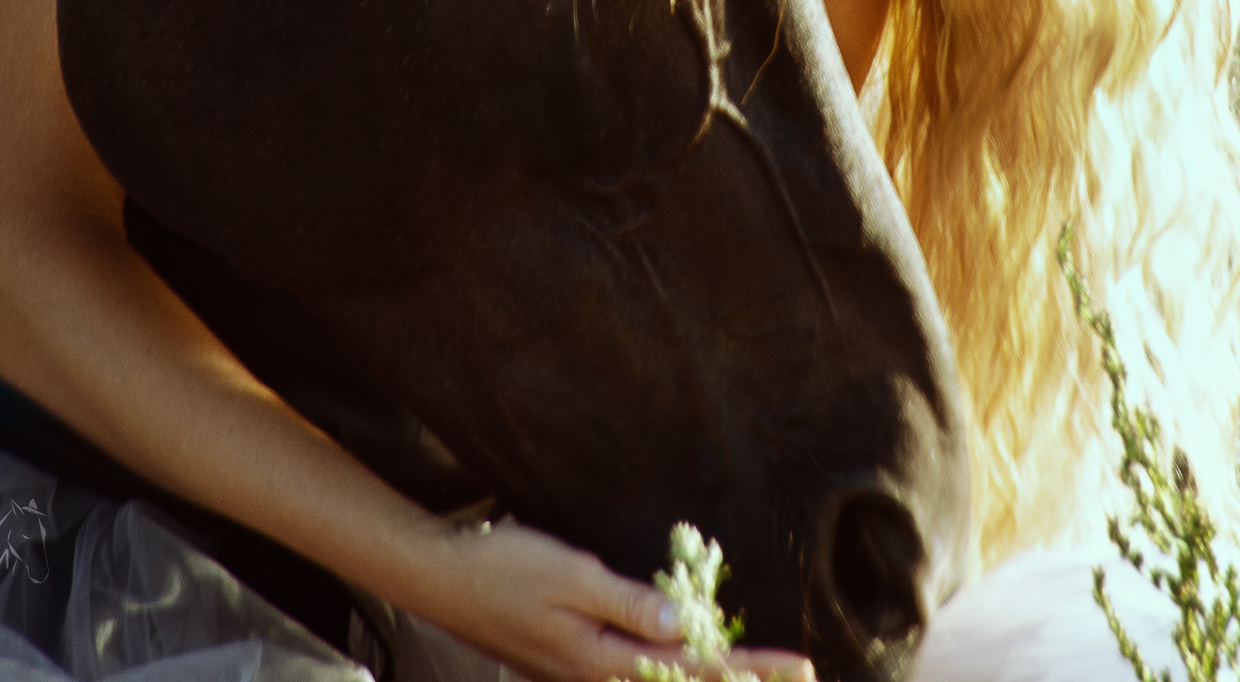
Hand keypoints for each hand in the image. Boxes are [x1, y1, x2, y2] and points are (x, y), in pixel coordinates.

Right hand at [400, 517, 815, 681]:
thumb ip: (631, 604)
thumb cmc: (504, 569)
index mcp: (605, 659)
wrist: (440, 578)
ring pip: (656, 680)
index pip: (694, 668)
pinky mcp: (566, 660)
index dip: (750, 667)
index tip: (799, 665)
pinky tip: (676, 652)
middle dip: (736, 675)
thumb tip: (687, 629)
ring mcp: (580, 671)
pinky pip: (631, 670)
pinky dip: (666, 666)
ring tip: (746, 666)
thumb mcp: (572, 576)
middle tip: (793, 670)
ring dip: (702, 672)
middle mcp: (598, 674)